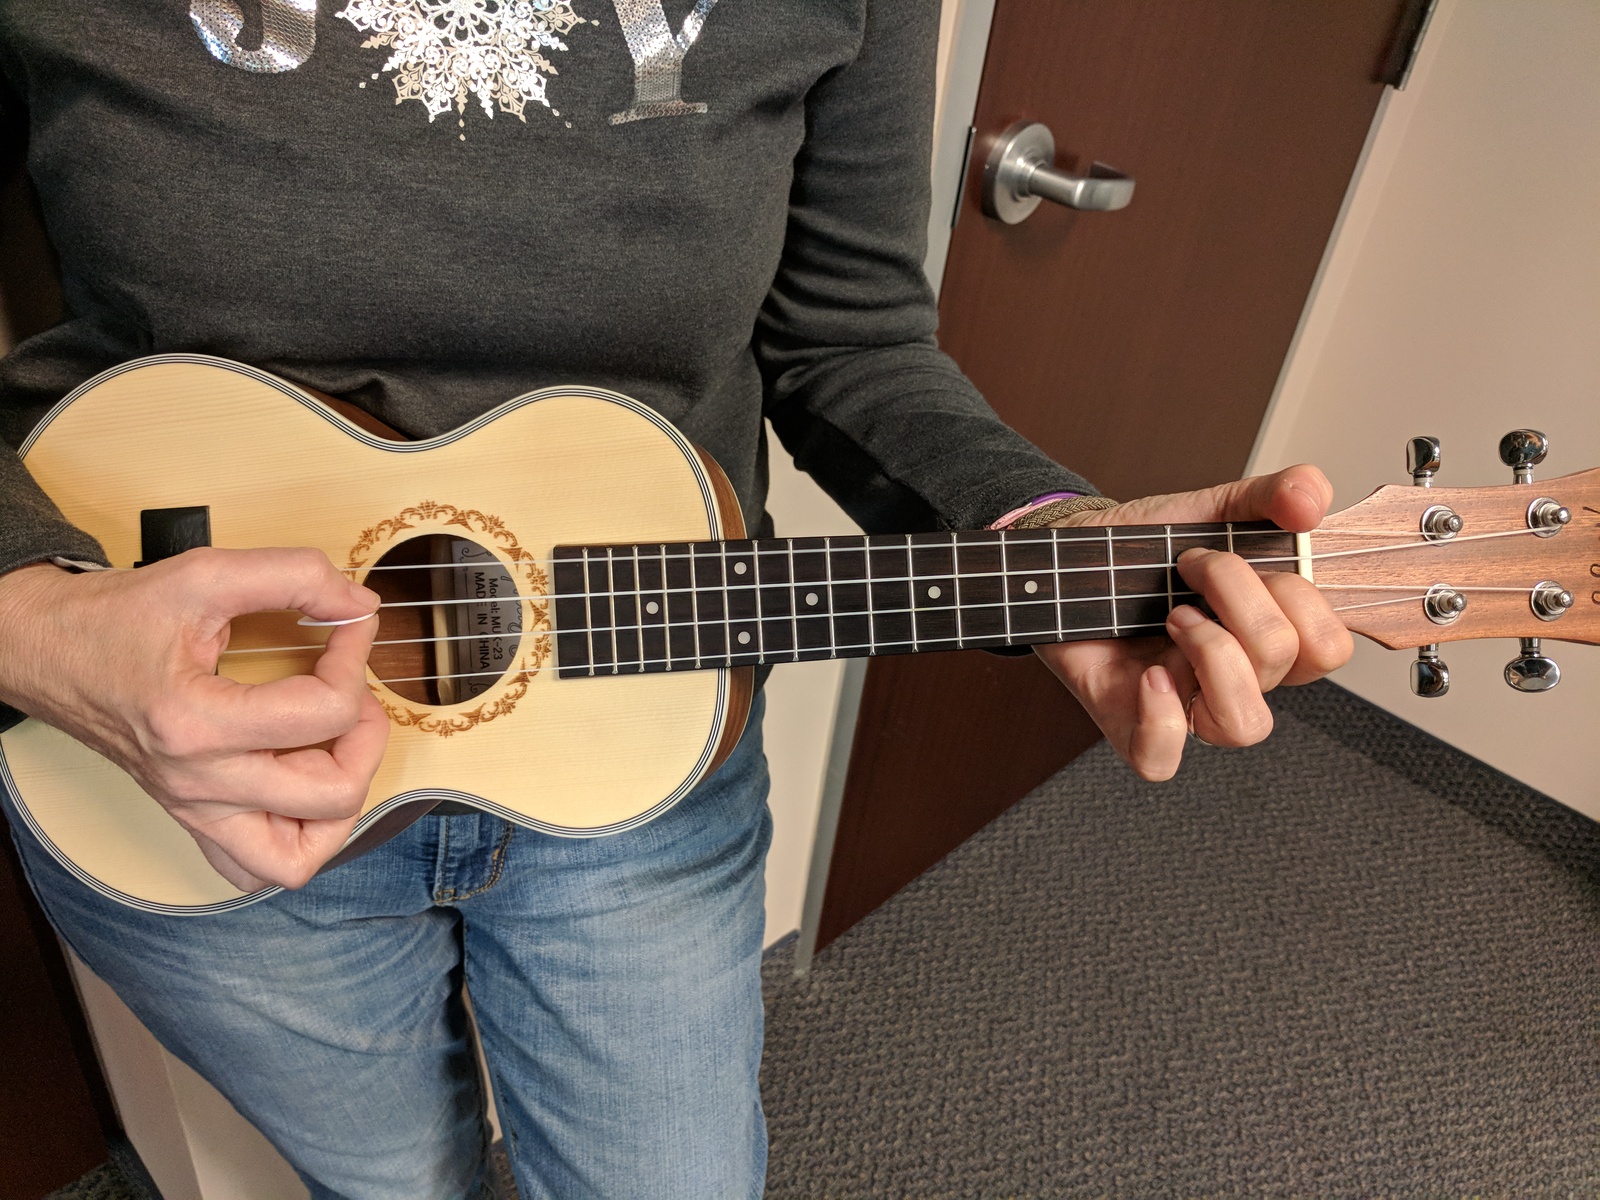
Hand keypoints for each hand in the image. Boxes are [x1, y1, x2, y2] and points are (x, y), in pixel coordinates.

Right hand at [0, 549, 387, 890]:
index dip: (356, 658)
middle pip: (331, 794)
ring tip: (334, 745)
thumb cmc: (117, 618)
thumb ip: (293, 575)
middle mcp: (198, 782)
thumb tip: (359, 602)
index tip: (349, 625)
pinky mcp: (194, 818)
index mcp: (197, 723)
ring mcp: (195, 809)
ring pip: (297, 859)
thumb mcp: (205, 574)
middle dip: (366, 736)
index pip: (326, 711)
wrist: (50, 650)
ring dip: (340, 801)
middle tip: (351, 692)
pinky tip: (303, 784)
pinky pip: (256, 869)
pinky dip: (298, 838)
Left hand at [1033, 465, 1352, 780]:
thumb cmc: (1142, 547)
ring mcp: (1185, 705)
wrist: (1067, 555)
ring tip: (1173, 616)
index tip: (1243, 552)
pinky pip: (1162, 759)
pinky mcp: (1130, 725)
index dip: (1302, 599)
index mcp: (1266, 635)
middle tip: (1190, 567)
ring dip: (1213, 654)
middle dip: (1240, 597)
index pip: (1327, 647)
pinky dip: (1161, 717)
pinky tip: (1148, 674)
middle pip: (1285, 665)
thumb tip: (1311, 499)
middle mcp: (1234, 676)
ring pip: (1243, 723)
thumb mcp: (1212, 509)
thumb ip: (1271, 496)